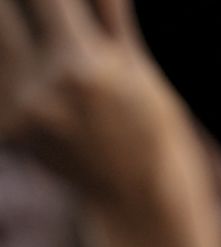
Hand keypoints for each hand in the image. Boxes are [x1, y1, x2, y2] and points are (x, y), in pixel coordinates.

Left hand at [0, 0, 194, 210]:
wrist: (137, 197)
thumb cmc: (150, 127)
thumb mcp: (139, 70)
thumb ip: (111, 18)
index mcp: (82, 68)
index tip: (55, 1)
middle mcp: (44, 89)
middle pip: (4, 12)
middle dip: (17, 7)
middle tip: (41, 12)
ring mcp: (21, 112)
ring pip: (0, 44)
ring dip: (14, 32)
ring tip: (40, 41)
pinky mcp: (9, 128)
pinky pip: (2, 76)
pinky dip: (15, 65)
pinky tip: (34, 69)